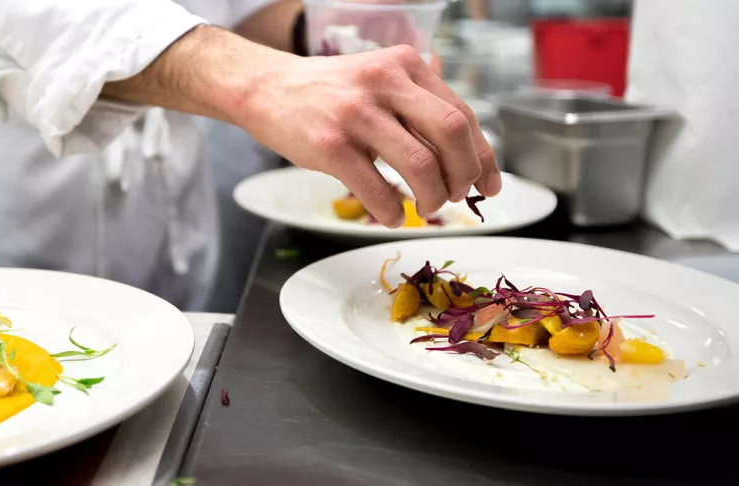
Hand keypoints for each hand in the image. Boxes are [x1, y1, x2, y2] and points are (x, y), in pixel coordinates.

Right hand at [234, 44, 499, 226]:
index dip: (483, 156)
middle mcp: (385, 82)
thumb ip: (418, 104)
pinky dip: (393, 211)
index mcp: (405, 65)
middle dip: (462, 176)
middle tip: (454, 196)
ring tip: (424, 208)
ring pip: (421, 165)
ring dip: (432, 198)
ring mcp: (357, 113)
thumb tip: (466, 157)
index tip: (488, 186)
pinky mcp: (330, 144)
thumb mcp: (378, 79)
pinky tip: (391, 213)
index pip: (462, 114)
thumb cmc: (326, 94)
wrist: (265, 88)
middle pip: (452, 134)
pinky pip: (377, 189)